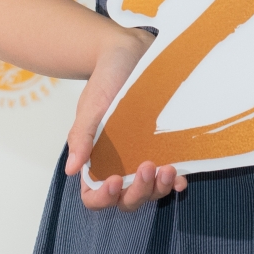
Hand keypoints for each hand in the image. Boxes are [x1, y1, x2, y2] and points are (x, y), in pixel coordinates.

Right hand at [66, 28, 188, 209]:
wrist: (131, 53)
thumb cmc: (105, 78)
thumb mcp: (91, 105)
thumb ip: (81, 136)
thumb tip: (72, 168)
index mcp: (96, 159)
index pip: (94, 195)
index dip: (103, 197)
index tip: (115, 180)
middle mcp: (119, 165)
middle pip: (126, 199)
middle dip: (138, 192)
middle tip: (148, 167)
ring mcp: (142, 159)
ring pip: (149, 193)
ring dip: (158, 189)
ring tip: (168, 169)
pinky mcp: (163, 150)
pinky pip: (169, 177)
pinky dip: (175, 182)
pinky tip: (181, 177)